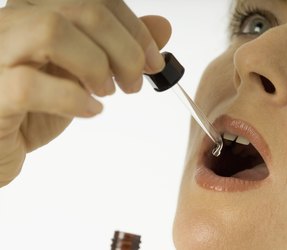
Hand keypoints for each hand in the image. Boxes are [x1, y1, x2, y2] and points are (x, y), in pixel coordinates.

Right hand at [0, 0, 171, 186]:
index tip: (153, 60)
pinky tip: (89, 110)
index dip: (134, 28)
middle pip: (81, 9)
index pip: (96, 0)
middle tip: (134, 81)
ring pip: (52, 32)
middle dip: (124, 48)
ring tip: (106, 92)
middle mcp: (13, 24)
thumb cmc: (35, 108)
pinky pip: (29, 85)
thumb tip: (161, 28)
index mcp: (37, 13)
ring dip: (95, 65)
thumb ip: (120, 48)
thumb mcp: (84, 75)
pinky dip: (72, 99)